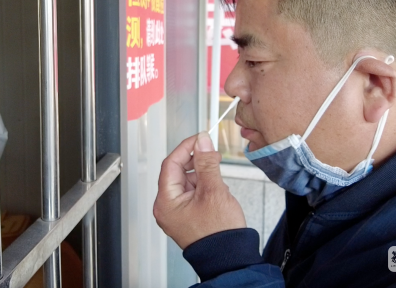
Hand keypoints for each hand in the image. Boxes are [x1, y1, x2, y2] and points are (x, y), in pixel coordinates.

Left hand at [154, 132, 245, 248]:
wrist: (229, 257)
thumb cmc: (219, 232)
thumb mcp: (213, 190)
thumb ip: (206, 162)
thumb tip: (202, 142)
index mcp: (166, 201)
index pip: (171, 164)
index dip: (186, 148)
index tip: (200, 139)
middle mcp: (167, 207)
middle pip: (177, 172)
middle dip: (196, 162)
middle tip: (212, 155)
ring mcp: (176, 213)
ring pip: (186, 181)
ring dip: (202, 175)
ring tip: (218, 180)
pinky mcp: (187, 215)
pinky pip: (191, 193)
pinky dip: (203, 186)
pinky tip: (216, 190)